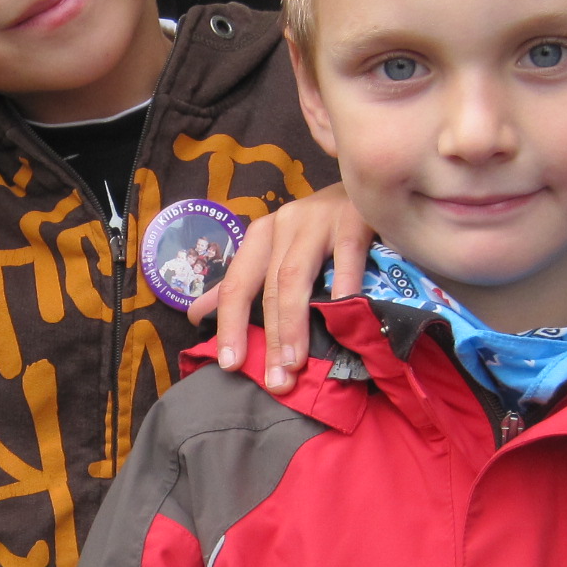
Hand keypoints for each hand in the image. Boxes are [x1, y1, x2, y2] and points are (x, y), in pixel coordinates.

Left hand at [188, 184, 373, 394]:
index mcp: (262, 235)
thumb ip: (243, 283)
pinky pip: (346, 256)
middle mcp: (284, 224)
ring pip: (295, 277)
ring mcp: (319, 219)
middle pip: (267, 287)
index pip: (236, 284)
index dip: (230, 325)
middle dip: (269, 338)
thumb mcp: (279, 251)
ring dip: (293, 324)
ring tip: (295, 363)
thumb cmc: (321, 228)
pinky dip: (343, 287)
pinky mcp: (356, 216)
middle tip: (274, 380)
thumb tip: (197, 314)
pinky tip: (342, 316)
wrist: (368, 186)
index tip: (229, 365)